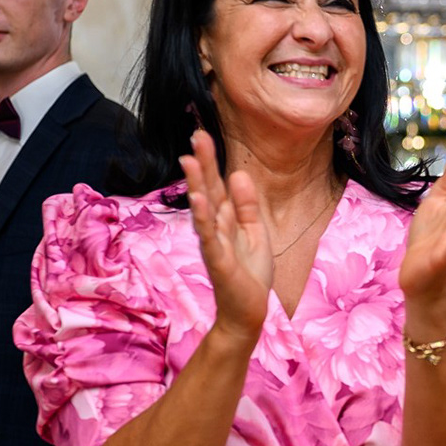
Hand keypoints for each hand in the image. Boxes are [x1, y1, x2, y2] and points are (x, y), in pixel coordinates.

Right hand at [180, 130, 271, 340]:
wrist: (248, 311)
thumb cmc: (249, 273)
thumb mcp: (254, 232)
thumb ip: (247, 205)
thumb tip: (239, 174)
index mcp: (225, 219)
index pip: (216, 185)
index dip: (210, 161)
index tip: (202, 134)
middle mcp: (215, 227)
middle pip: (207, 190)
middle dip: (202, 164)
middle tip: (196, 135)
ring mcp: (214, 243)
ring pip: (204, 209)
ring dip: (197, 185)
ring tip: (190, 161)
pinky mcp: (218, 261)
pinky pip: (210, 236)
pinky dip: (204, 218)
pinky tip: (199, 201)